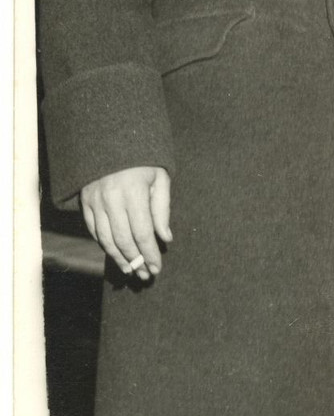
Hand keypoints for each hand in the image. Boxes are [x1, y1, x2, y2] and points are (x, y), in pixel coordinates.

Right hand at [80, 166, 171, 280]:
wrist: (111, 140)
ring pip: (106, 239)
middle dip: (136, 261)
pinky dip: (105, 245)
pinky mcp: (85, 202)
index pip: (142, 232)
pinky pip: (94, 230)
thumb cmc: (143, 160)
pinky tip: (115, 253)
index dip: (149, 253)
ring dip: (119, 258)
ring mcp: (95, 201)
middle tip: (146, 275)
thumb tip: (165, 237)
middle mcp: (111, 199)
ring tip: (132, 270)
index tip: (157, 267)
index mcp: (133, 191)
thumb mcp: (160, 177)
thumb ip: (162, 208)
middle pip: (123, 240)